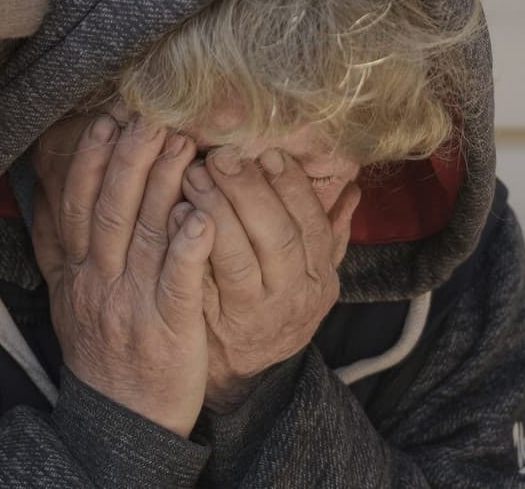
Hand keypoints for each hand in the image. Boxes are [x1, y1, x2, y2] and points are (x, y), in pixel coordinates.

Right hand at [32, 114, 209, 435]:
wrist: (120, 419)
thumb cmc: (102, 348)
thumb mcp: (66, 296)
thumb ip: (57, 245)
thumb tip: (43, 194)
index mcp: (77, 272)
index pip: (78, 205)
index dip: (90, 161)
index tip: (106, 120)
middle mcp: (99, 283)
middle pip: (110, 210)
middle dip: (128, 159)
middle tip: (149, 116)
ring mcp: (132, 305)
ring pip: (144, 236)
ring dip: (163, 187)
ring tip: (184, 145)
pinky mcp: (168, 329)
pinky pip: (177, 283)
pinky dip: (188, 247)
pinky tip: (202, 214)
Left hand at [180, 148, 360, 412]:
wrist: (240, 370)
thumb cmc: (271, 305)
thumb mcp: (308, 274)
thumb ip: (327, 232)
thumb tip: (351, 186)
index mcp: (319, 277)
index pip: (313, 225)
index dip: (292, 188)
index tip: (269, 153)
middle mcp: (293, 296)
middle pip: (278, 238)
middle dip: (250, 192)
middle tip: (222, 156)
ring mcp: (253, 313)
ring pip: (240, 259)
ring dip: (216, 211)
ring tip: (193, 174)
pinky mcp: (215, 324)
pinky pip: (204, 281)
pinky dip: (189, 244)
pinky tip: (173, 213)